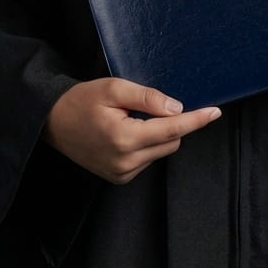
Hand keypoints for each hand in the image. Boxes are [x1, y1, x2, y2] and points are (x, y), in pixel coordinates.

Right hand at [43, 78, 221, 184]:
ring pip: (161, 151)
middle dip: (170, 122)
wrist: (51, 122)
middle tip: (145, 106)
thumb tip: (177, 108)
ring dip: (158, 134)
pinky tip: (126, 132)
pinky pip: (148, 159)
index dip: (196, 119)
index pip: (172, 129)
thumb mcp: (114, 89)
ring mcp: (122, 173)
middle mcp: (126, 162)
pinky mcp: (119, 178)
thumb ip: (147, 98)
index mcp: (125, 138)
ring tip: (130, 119)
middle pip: (171, 141)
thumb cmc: (81, 100)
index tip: (215, 111)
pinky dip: (147, 144)